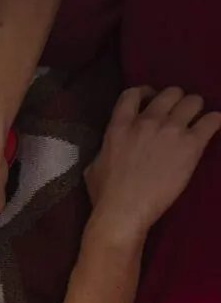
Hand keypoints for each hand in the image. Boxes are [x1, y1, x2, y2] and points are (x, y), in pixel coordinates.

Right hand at [85, 86, 220, 236]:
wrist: (124, 210)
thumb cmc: (105, 193)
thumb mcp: (93, 165)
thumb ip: (106, 149)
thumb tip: (109, 149)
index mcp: (120, 125)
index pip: (134, 92)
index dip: (145, 93)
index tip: (150, 102)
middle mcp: (147, 121)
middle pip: (170, 93)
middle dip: (175, 101)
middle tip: (176, 116)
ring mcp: (171, 131)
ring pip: (194, 101)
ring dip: (195, 110)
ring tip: (195, 122)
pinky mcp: (192, 145)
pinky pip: (212, 120)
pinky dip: (213, 122)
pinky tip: (210, 129)